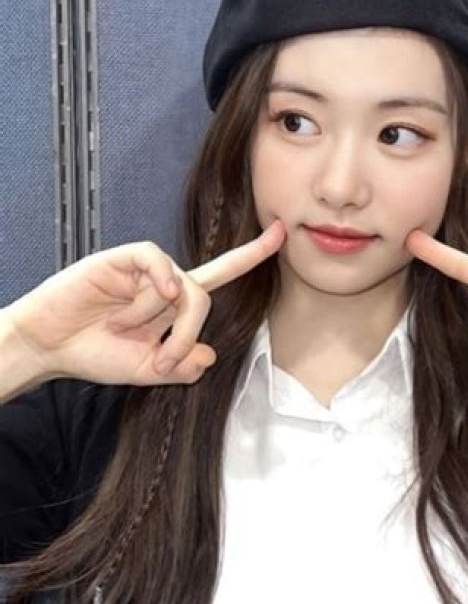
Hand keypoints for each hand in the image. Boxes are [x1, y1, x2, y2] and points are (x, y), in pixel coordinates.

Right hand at [5, 219, 285, 386]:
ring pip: (181, 286)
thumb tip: (211, 355)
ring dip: (156, 320)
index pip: (223, 275)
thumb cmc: (95, 354)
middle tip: (160, 358)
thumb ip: (181, 367)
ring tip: (119, 329)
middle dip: (186, 335)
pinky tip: (152, 295)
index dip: (252, 255)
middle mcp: (166, 282)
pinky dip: (160, 279)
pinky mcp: (124, 259)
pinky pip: (158, 260)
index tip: (283, 232)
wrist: (49, 346)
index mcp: (174, 304)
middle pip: (204, 297)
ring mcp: (146, 270)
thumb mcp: (146, 371)